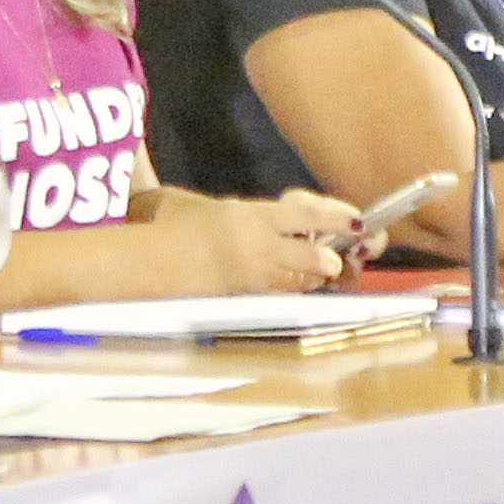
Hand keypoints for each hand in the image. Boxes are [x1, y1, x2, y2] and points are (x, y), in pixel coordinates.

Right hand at [175, 190, 370, 294]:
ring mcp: (251, 277)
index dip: (336, 220)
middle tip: (337, 261)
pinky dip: (285, 290)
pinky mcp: (241, 299)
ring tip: (316, 274)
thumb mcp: (198, 204)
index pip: (306, 218)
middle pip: (310, 260)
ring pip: (295, 283)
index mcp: (251, 218)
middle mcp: (258, 249)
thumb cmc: (166, 226)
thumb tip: (261, 220)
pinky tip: (282, 284)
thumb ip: (233, 214)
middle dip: (327, 263)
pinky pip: (274, 295)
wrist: (145, 264)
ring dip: (308, 279)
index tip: (358, 222)